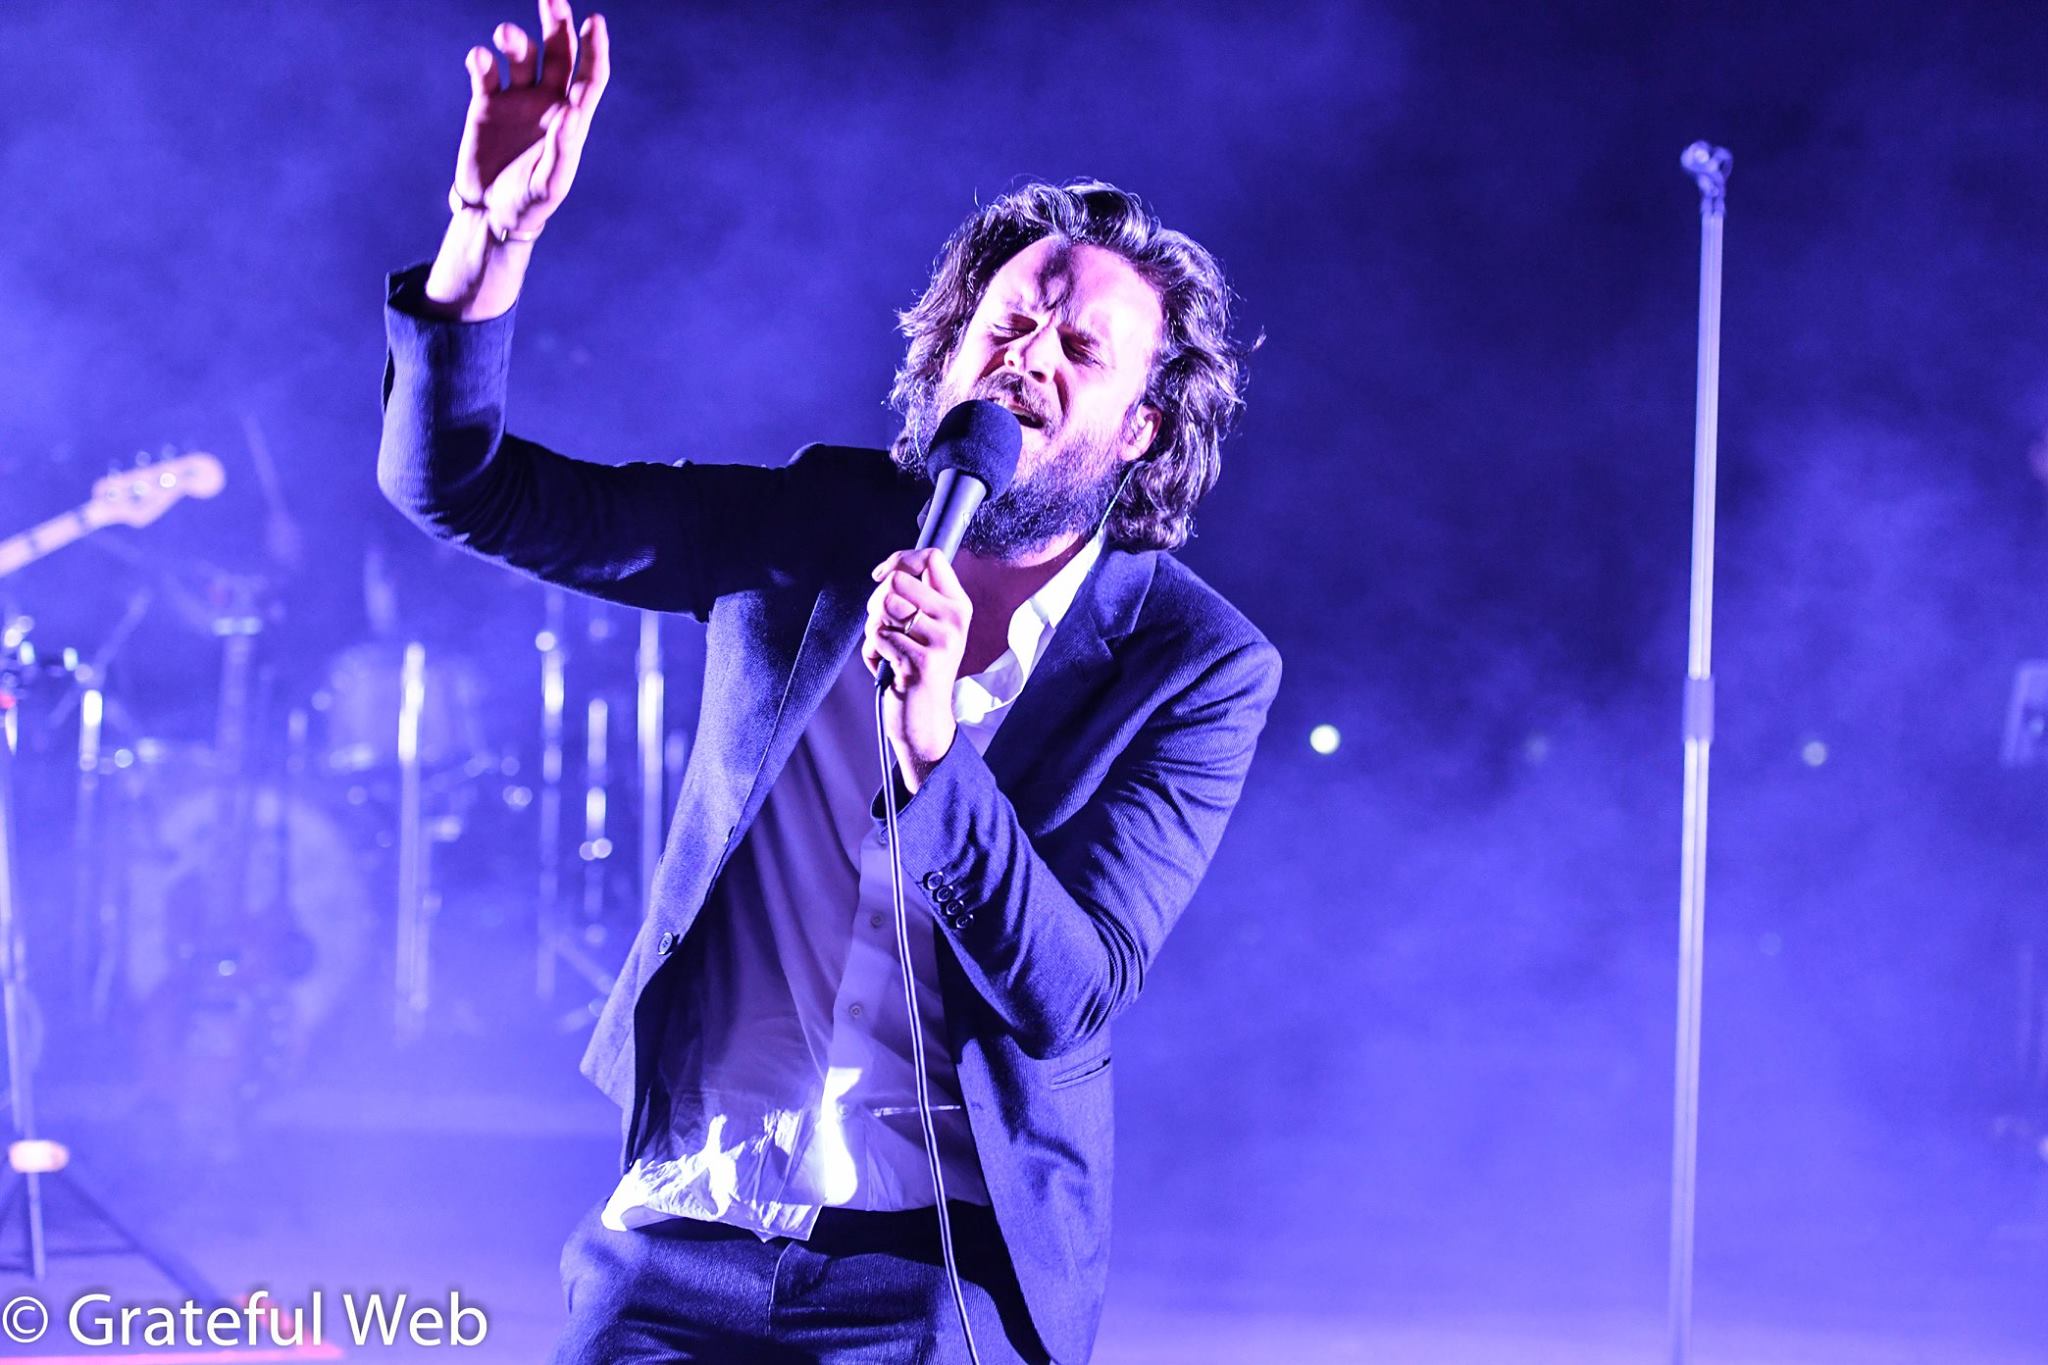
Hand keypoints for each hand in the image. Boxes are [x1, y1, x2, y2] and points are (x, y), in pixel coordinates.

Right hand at [452, 0, 610, 239]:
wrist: (490, 213)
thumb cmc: (528, 204)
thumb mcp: (548, 183)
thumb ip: (562, 150)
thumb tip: (571, 112)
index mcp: (570, 119)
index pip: (589, 76)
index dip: (594, 49)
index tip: (594, 21)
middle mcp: (546, 102)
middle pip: (558, 53)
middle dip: (556, 24)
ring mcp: (516, 99)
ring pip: (521, 56)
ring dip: (515, 40)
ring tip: (505, 36)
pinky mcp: (486, 103)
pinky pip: (486, 70)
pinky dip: (482, 59)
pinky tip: (480, 60)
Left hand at [862, 548, 971, 791]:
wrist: (925, 719)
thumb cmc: (918, 668)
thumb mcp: (927, 627)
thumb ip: (916, 596)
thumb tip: (889, 570)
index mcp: (958, 605)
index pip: (932, 557)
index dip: (899, 560)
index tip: (882, 577)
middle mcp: (956, 620)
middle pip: (898, 580)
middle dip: (877, 601)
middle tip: (885, 627)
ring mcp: (942, 641)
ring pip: (884, 606)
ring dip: (874, 628)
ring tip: (889, 648)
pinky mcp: (921, 661)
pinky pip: (878, 636)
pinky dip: (873, 653)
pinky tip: (888, 667)